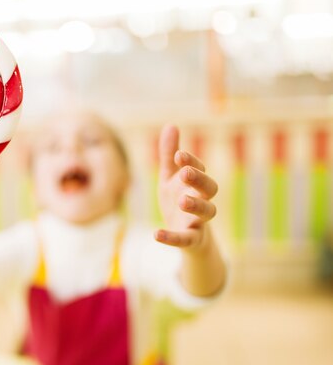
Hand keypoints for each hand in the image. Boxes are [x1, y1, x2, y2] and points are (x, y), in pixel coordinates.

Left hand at [155, 124, 217, 249]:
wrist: (186, 237)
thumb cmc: (178, 201)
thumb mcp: (170, 178)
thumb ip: (169, 155)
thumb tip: (171, 125)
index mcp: (196, 184)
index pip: (199, 169)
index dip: (191, 162)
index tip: (179, 155)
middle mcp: (203, 200)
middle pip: (210, 188)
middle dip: (199, 179)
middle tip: (185, 172)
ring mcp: (199, 221)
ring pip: (207, 212)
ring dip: (196, 205)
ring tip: (182, 200)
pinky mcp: (192, 239)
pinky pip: (185, 239)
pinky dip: (172, 237)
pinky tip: (156, 233)